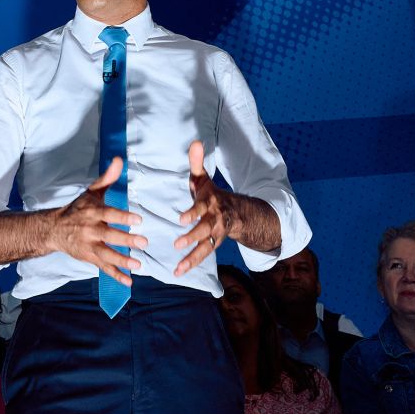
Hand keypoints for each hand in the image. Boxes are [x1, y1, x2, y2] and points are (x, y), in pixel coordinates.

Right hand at [47, 159, 146, 286]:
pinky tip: (129, 281)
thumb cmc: (77, 209)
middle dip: (126, 240)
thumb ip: (107, 178)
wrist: (53, 229)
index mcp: (91, 212)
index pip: (108, 214)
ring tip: (138, 265)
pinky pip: (103, 268)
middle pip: (109, 236)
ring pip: (106, 254)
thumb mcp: (90, 192)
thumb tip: (119, 160)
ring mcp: (88, 246)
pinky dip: (116, 276)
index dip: (122, 217)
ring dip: (122, 261)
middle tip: (143, 242)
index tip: (138, 219)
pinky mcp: (89, 258)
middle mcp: (89, 230)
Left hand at [174, 141, 228, 274]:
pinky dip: (191, 264)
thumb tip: (195, 141)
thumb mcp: (204, 179)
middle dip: (192, 236)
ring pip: (205, 247)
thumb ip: (197, 162)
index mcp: (210, 202)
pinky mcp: (213, 244)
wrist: (236, 212)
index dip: (193, 213)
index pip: (201, 208)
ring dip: (192, 258)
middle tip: (178, 243)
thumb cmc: (211, 194)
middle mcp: (215, 220)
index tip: (182, 219)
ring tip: (178, 268)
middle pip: (205, 229)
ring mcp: (216, 234)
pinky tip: (178, 272)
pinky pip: (203, 256)